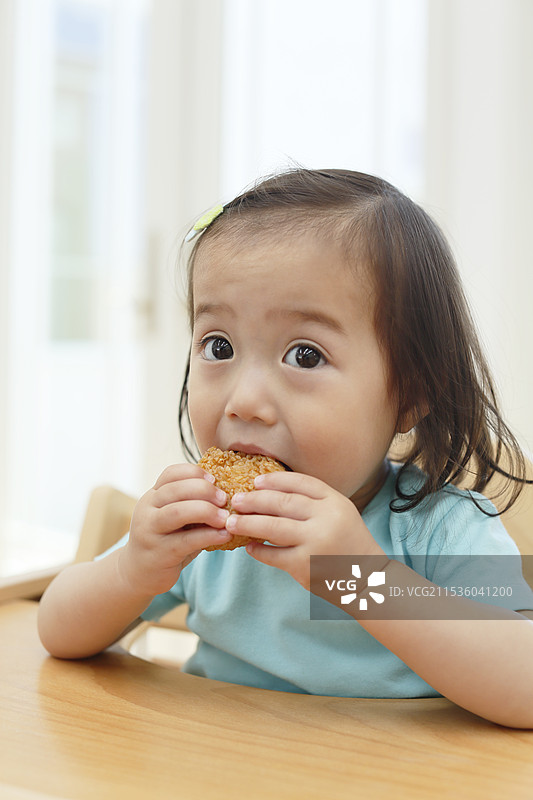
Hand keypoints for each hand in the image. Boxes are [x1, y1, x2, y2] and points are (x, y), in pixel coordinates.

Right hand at [119, 464, 231, 597]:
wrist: (140, 574)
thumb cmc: (166, 541)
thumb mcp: (173, 517)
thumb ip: (191, 504)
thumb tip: (227, 492)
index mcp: (152, 496)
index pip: (171, 473)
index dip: (194, 472)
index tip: (215, 479)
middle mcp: (147, 510)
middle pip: (175, 489)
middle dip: (204, 490)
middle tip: (224, 499)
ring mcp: (150, 531)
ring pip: (178, 512)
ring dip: (206, 511)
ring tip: (225, 518)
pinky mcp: (160, 553)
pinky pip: (187, 540)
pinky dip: (209, 536)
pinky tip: (225, 535)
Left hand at [227, 471, 384, 589]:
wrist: (368, 580)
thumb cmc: (348, 543)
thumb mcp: (340, 513)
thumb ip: (313, 503)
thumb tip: (270, 494)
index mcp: (335, 502)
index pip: (300, 483)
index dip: (275, 480)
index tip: (256, 481)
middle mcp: (325, 519)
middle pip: (282, 502)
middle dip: (254, 500)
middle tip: (236, 500)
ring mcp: (314, 542)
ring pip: (272, 527)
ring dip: (248, 523)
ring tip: (232, 522)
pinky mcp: (304, 566)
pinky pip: (273, 555)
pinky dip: (258, 551)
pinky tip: (249, 547)